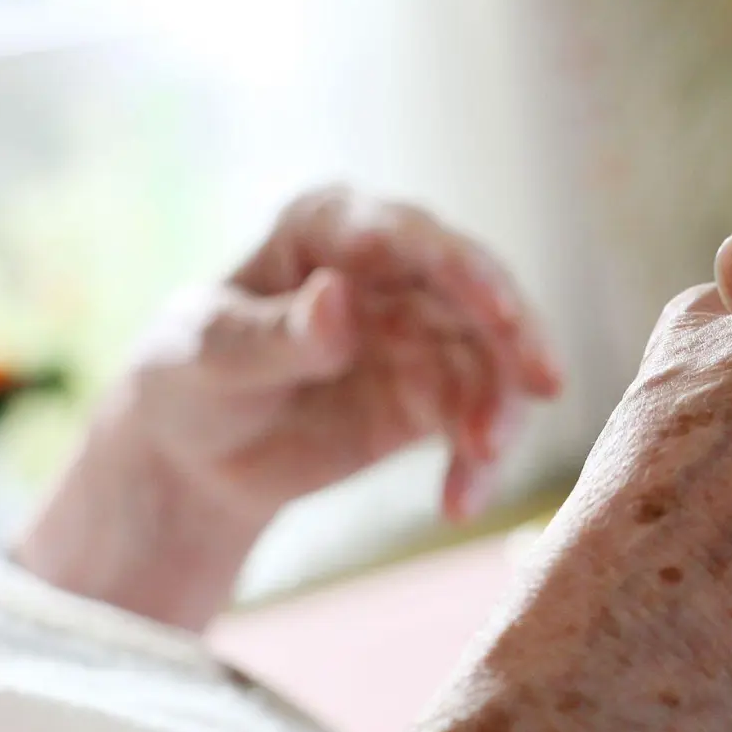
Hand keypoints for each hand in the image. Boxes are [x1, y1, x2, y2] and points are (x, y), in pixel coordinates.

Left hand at [19, 186, 559, 629]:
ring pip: (491, 360)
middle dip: (514, 340)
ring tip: (479, 462)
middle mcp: (392, 269)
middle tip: (543, 387)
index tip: (500, 312)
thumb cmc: (188, 378)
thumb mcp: (207, 356)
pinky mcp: (435, 395)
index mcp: (330, 226)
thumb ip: (274, 333)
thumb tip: (340, 300)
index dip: (463, 268)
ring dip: (499, 410)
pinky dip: (477, 463)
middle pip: (476, 294)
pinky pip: (476, 421)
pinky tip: (458, 504)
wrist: (195, 458)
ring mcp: (421, 332)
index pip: (409, 235)